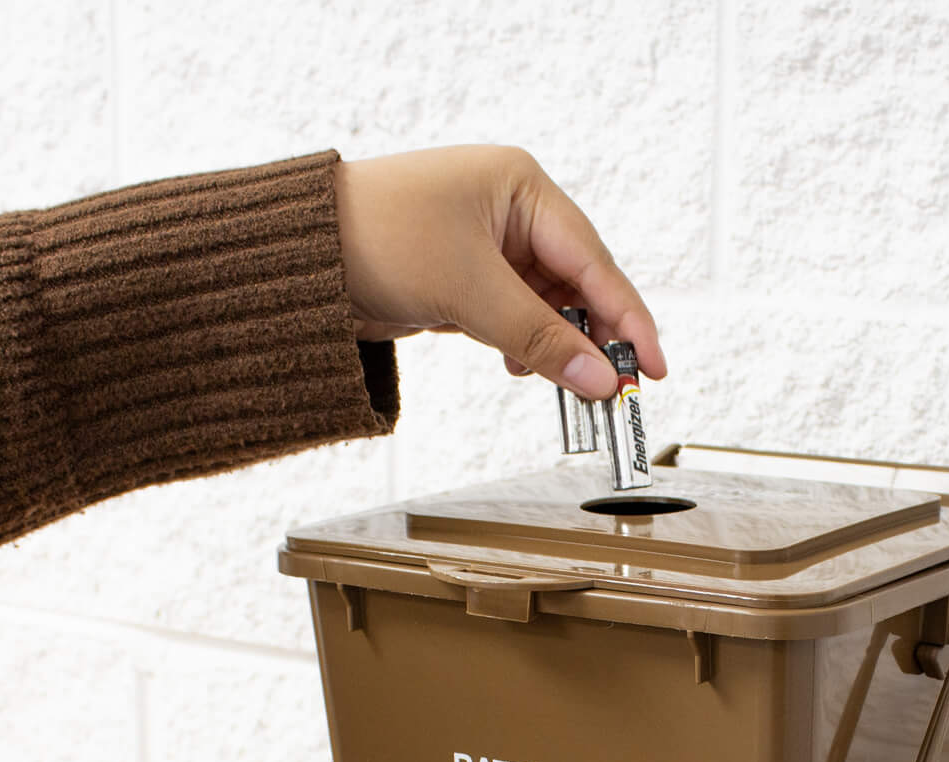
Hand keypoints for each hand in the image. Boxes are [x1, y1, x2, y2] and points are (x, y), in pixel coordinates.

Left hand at [333, 146, 665, 401]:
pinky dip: (524, 348)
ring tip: (561, 380)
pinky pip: (516, 320)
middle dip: (593, 338)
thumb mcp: (468, 291)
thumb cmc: (376, 237)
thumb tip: (597, 379)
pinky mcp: (467, 282)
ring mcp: (489, 248)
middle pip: (578, 285)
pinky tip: (517, 366)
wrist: (298, 258)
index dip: (628, 318)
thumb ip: (540, 339)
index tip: (651, 367)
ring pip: (547, 308)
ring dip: (556, 347)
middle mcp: (512, 212)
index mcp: (522, 187)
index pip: (594, 260)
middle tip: (613, 388)